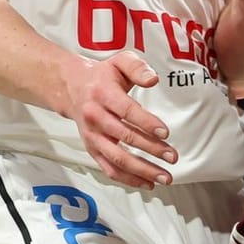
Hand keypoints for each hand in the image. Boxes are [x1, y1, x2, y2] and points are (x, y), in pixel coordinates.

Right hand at [59, 50, 174, 188]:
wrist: (71, 88)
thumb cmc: (103, 76)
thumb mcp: (120, 61)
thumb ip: (137, 67)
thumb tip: (153, 79)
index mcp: (103, 94)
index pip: (127, 111)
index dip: (146, 123)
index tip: (165, 133)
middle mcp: (95, 118)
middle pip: (124, 137)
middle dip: (150, 149)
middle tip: (172, 157)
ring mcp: (92, 137)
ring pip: (116, 158)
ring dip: (142, 170)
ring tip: (165, 177)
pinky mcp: (92, 149)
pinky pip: (108, 168)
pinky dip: (128, 179)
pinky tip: (148, 183)